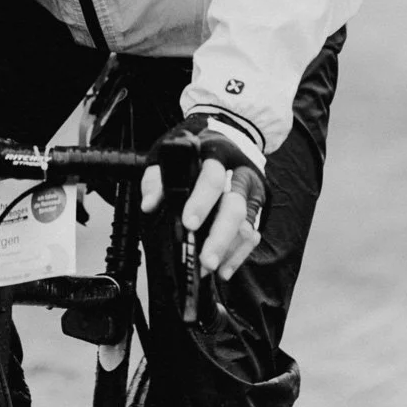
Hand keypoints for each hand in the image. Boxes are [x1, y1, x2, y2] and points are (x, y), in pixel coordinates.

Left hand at [141, 115, 265, 280]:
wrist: (228, 137)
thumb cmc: (195, 152)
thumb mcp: (170, 156)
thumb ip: (157, 179)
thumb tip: (149, 204)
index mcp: (214, 155)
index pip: (211, 177)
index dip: (201, 201)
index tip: (188, 223)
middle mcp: (238, 173)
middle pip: (235, 206)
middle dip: (220, 237)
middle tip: (205, 260)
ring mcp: (250, 191)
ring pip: (247, 224)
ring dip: (229, 250)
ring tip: (210, 268)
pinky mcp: (258, 207)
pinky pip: (253, 234)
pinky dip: (239, 255)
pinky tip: (225, 269)